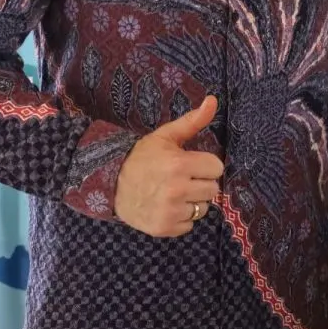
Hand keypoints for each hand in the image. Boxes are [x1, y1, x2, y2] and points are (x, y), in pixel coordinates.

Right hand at [113, 95, 223, 236]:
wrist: (111, 183)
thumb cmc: (142, 157)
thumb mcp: (165, 136)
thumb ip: (193, 121)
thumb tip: (213, 100)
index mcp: (179, 164)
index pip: (216, 168)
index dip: (206, 164)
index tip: (192, 164)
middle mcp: (176, 190)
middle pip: (213, 189)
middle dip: (200, 182)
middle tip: (182, 178)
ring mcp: (170, 211)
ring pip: (203, 208)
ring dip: (192, 201)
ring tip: (174, 192)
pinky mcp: (164, 228)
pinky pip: (190, 224)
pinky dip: (181, 217)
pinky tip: (168, 206)